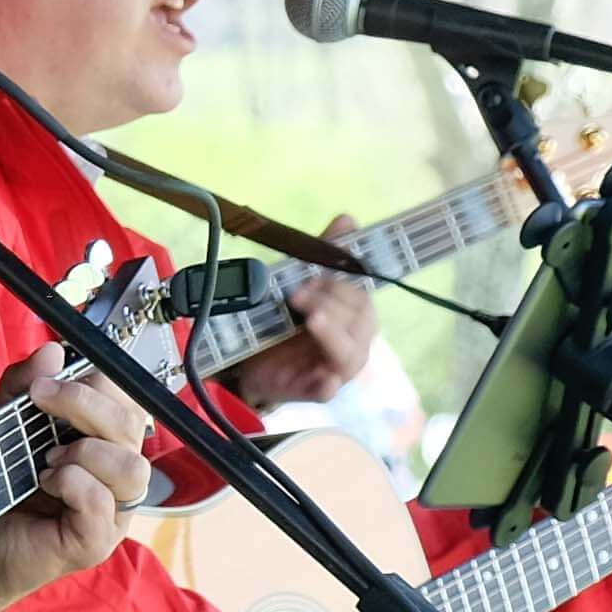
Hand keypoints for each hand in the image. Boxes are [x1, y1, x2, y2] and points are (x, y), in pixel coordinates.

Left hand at [0, 350, 155, 609]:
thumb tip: (51, 351)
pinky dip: (72, 483)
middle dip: (85, 404)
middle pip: (133, 426)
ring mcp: (112, 513)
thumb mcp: (4, 423)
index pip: (129, 402)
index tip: (46, 383)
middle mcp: (116, 477)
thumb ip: (23, 386)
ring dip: (85, 452)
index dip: (96, 383)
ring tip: (47, 458)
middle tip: (40, 401)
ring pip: (132, 468)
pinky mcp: (95, 542)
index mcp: (105, 444)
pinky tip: (46, 483)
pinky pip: (103, 503)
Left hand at [223, 238, 377, 408]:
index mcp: (355, 312)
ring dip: (331, 332)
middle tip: (297, 293)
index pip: (363, 293)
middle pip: (360, 319)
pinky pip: (329, 388)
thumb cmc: (282, 321)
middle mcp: (355, 339)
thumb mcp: (297, 283)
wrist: (248, 361)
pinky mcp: (317, 391)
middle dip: (331, 301)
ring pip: (350, 353)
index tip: (317, 272)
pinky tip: (324, 375)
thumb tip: (347, 220)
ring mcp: (338, 368)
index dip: (343, 281)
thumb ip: (322, 254)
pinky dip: (327, 381)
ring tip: (310, 319)